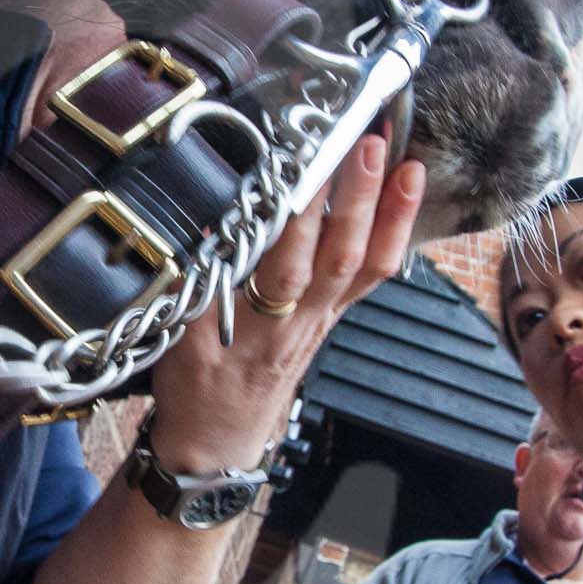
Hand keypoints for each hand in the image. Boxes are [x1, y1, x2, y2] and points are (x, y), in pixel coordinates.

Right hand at [146, 142, 423, 470]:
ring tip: (406, 162)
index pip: (282, 264)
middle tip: (364, 145)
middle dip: (354, 200)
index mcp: (254, 325)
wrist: (218, 438)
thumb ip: (194, 279)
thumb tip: (207, 220)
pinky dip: (394, 231)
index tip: (303, 163)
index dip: (298, 215)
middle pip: (337, 257)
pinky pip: (372, 272)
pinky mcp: (334, 314)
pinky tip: (406, 191)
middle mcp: (299, 319)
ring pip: (365, 263)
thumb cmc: (194, 386)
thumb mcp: (176, 334)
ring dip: (389, 212)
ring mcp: (323, 316)